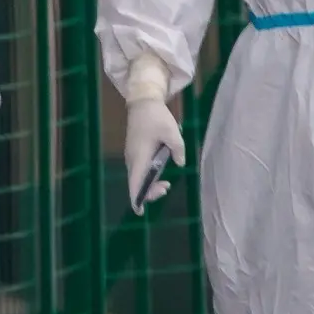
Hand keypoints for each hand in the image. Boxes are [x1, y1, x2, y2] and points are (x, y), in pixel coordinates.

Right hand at [125, 96, 186, 213]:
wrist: (143, 102)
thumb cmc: (156, 117)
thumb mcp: (172, 131)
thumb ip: (177, 149)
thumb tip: (180, 164)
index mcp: (140, 156)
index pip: (135, 183)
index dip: (136, 198)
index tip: (140, 211)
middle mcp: (133, 159)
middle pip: (136, 183)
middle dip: (149, 192)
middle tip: (167, 188)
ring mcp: (132, 156)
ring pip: (138, 177)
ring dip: (150, 184)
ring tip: (166, 185)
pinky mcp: (135, 152)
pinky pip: (140, 170)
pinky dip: (148, 176)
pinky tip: (160, 174)